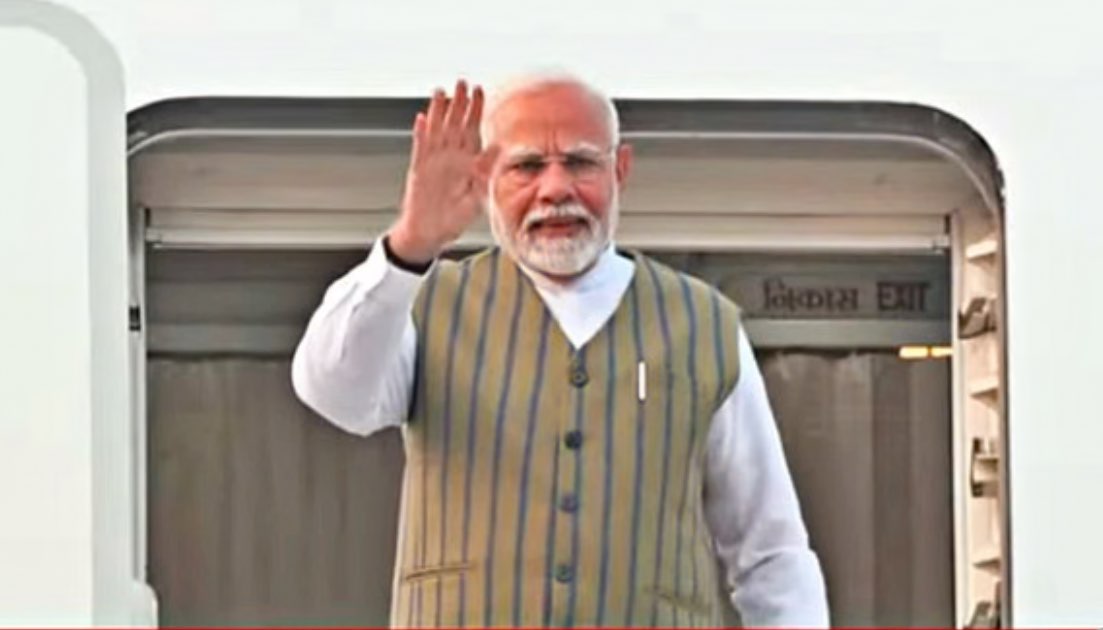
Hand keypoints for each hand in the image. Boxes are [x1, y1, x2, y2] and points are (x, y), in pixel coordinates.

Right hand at [388, 80, 499, 263]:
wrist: (431, 233)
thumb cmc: (454, 217)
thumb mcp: (478, 196)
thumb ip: (487, 173)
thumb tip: (500, 153)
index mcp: (467, 162)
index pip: (472, 129)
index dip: (476, 110)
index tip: (481, 91)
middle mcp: (450, 158)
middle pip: (454, 124)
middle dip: (459, 103)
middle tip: (463, 82)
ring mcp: (433, 162)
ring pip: (436, 130)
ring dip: (438, 111)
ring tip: (440, 92)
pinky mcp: (418, 170)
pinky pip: (419, 148)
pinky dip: (421, 134)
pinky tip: (422, 119)